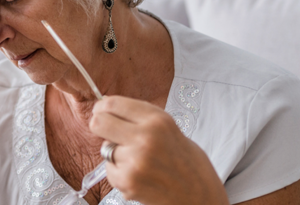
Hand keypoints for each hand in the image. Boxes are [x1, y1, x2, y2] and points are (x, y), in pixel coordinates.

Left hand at [90, 96, 228, 204]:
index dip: (102, 107)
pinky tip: (139, 175)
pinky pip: (110, 170)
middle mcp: (145, 137)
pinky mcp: (128, 182)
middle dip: (100, 126)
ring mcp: (135, 161)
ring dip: (116, 154)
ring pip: (105, 149)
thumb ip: (140, 117)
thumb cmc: (187, 161)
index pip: (113, 103)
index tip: (101, 111)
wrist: (200, 196)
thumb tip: (107, 106)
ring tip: (139, 161)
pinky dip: (120, 173)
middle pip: (99, 123)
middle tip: (108, 132)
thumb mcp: (169, 128)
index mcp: (157, 120)